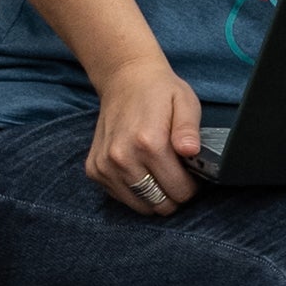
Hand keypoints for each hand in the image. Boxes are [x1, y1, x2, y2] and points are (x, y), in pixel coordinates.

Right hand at [88, 58, 202, 218]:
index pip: (179, 191)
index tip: (191, 174)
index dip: (191, 186)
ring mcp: (105, 166)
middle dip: (173, 195)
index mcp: (149, 143)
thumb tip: (190, 152)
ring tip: (160, 172)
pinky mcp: (94, 170)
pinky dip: (135, 192)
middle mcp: (122, 158)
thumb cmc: (160, 92)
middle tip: (176, 174)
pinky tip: (141, 170)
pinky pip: (121, 198)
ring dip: (154, 196)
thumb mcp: (185, 102)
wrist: (124, 79)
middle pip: (159, 204)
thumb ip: (189, 130)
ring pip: (140, 206)